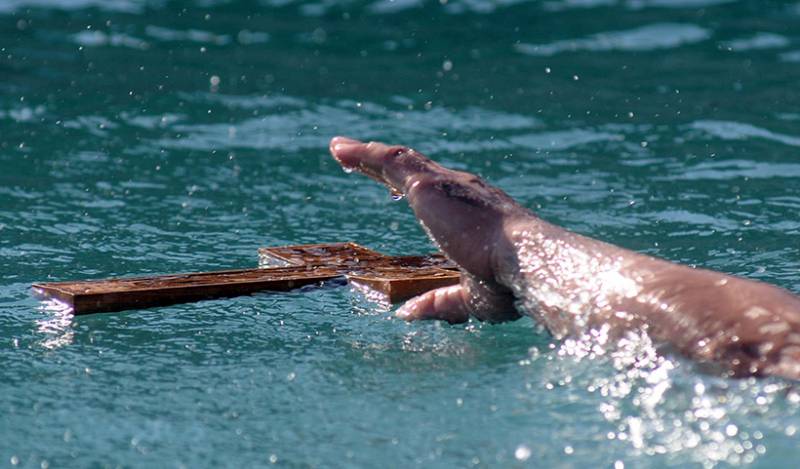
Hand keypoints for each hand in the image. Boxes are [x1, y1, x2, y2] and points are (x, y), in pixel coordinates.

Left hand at [330, 136, 522, 323]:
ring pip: (398, 162)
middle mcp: (459, 189)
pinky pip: (388, 162)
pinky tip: (341, 151)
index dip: (411, 186)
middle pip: (413, 170)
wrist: (526, 260)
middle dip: (384, 165)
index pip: (437, 192)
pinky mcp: (426, 186)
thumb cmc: (509, 282)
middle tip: (358, 160)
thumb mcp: (471, 298)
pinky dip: (362, 155)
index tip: (392, 186)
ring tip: (340, 149)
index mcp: (473, 211)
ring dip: (368, 155)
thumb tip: (407, 314)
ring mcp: (443, 184)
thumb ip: (440, 303)